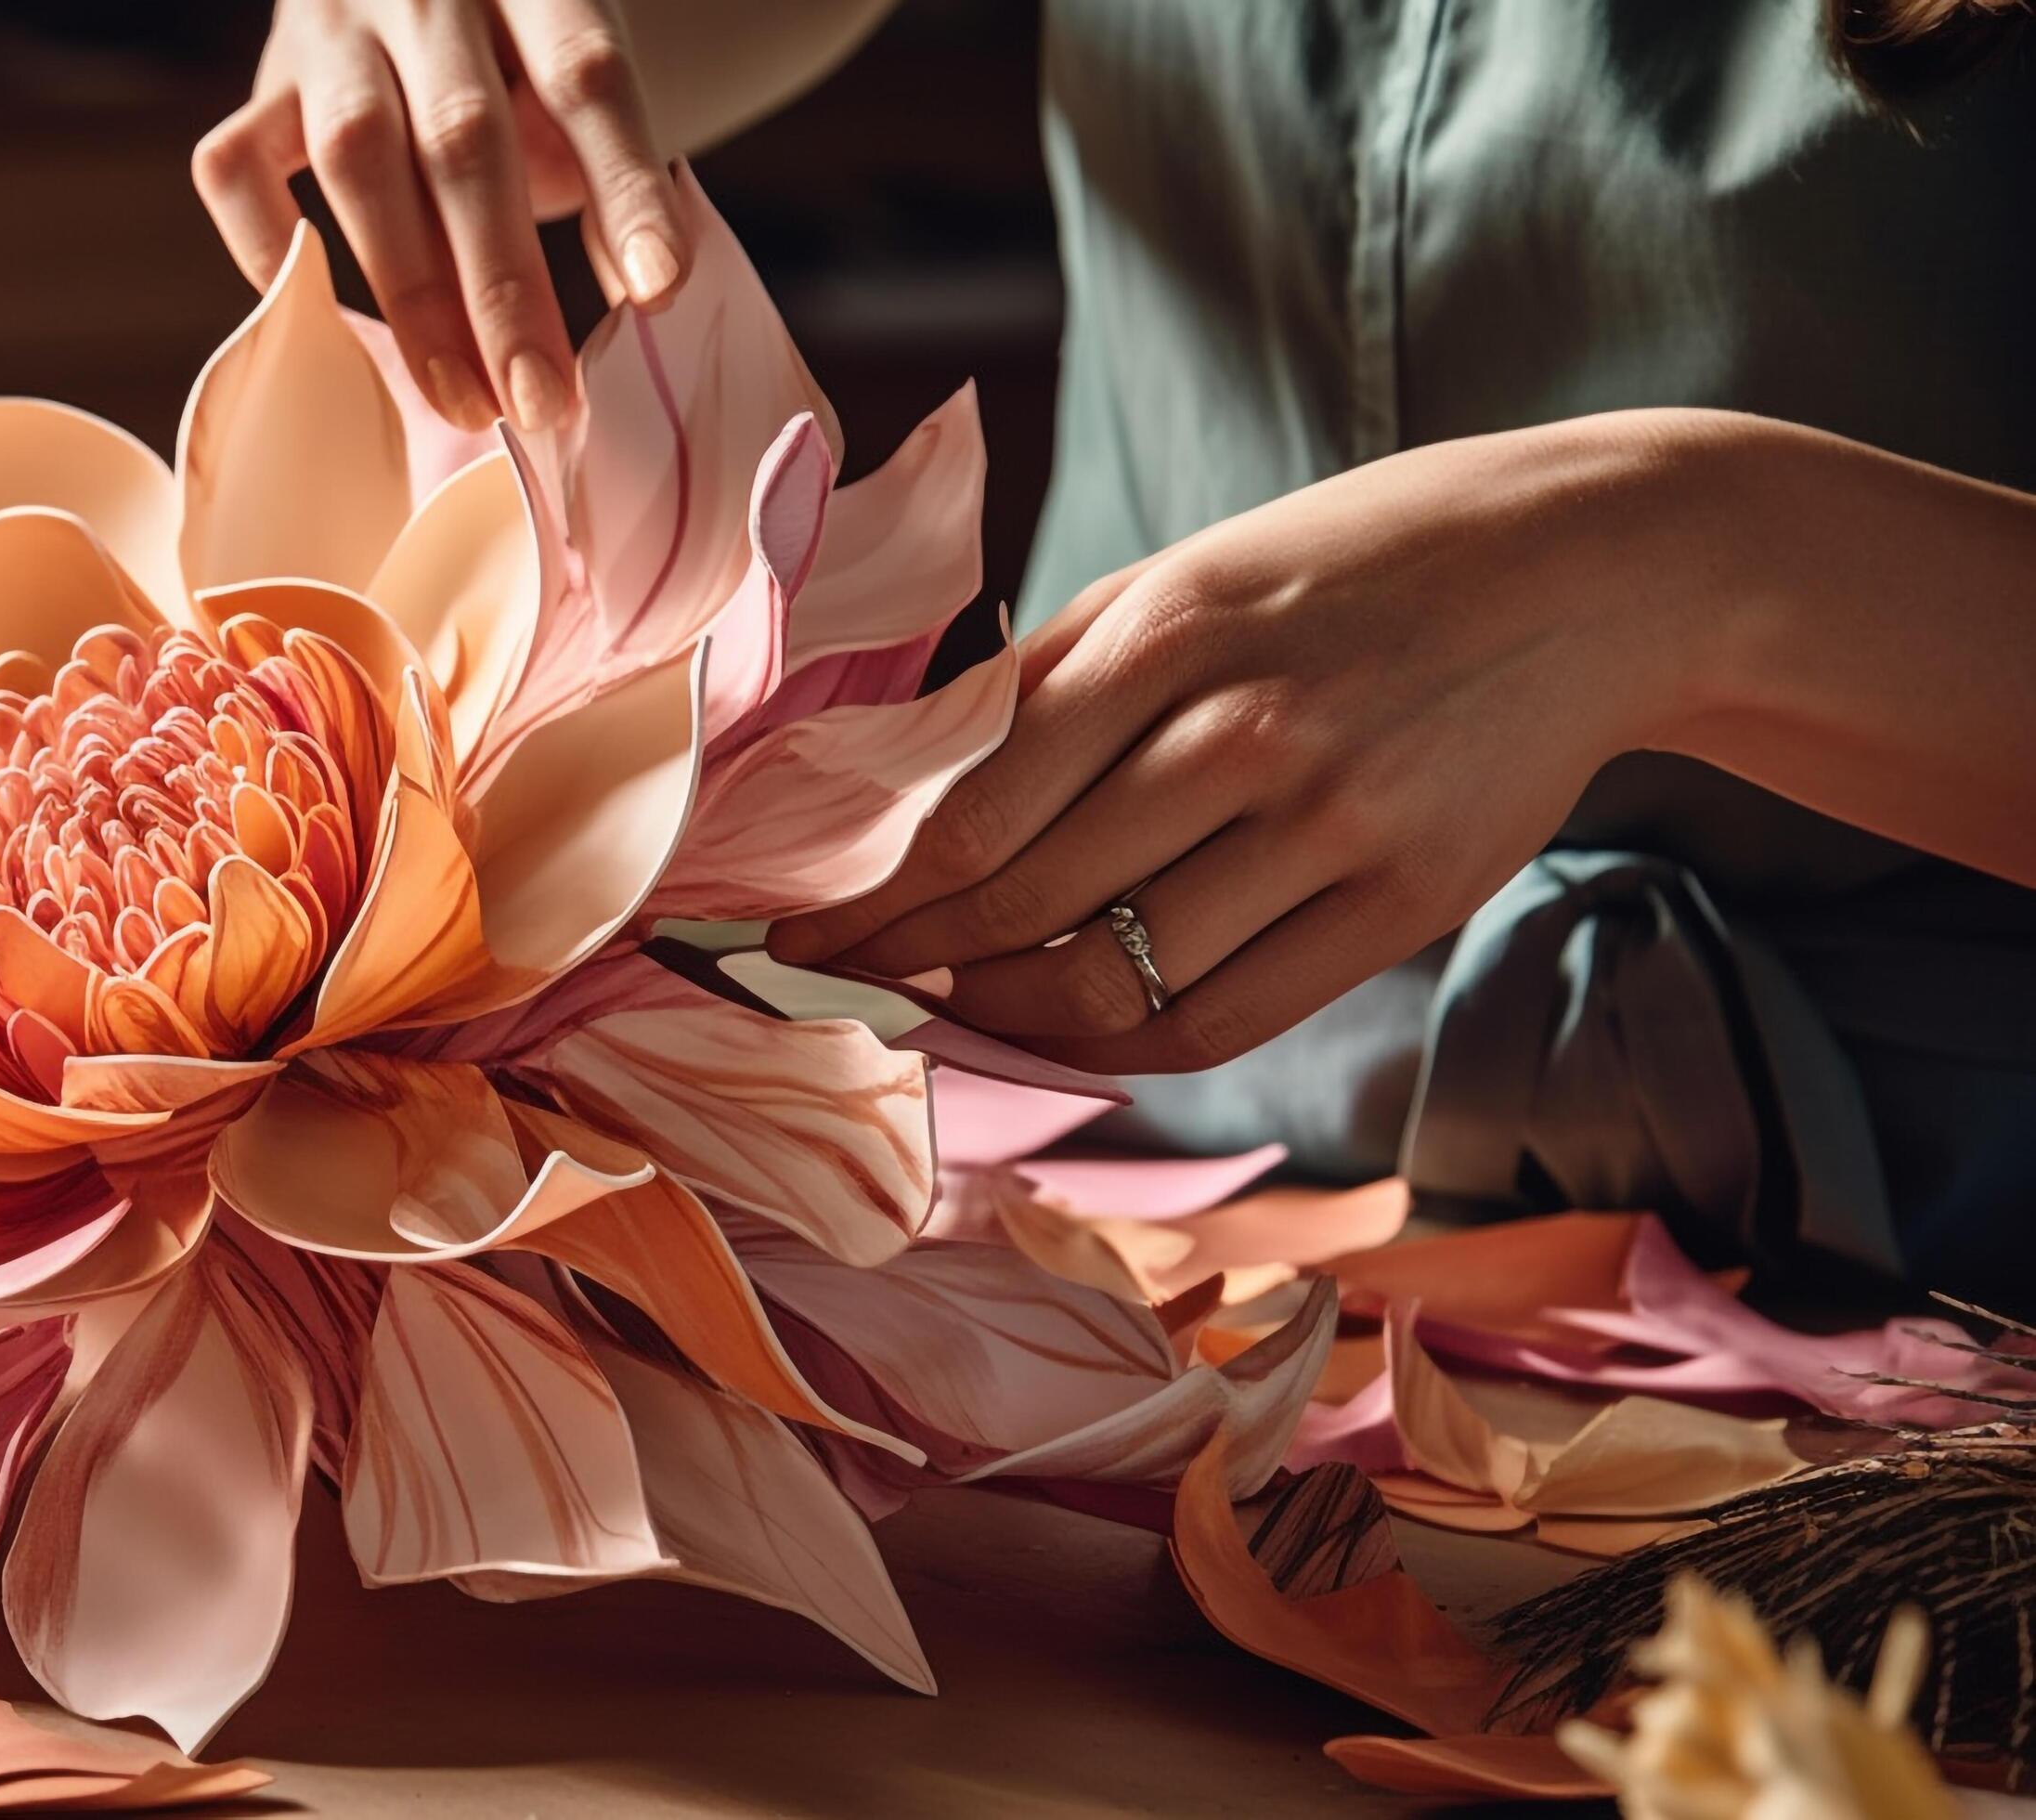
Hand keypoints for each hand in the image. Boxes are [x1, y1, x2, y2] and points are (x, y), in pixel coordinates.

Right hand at [194, 0, 691, 432]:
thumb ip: (605, 165)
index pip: (583, 75)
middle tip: (542, 401)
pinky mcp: (267, 76)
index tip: (659, 291)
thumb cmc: (516, 53)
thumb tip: (642, 294)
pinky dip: (272, 249)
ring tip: (463, 399)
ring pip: (356, 160)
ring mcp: (330, 29)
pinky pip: (235, 166)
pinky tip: (333, 324)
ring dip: (413, 298)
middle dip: (504, 287)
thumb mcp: (576, 80)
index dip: (621, 186)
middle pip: (463, 138)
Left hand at [769, 414, 1755, 1072]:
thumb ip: (1053, 679)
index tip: (788, 927)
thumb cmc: (1351, 568)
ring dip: (995, 1014)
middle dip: (902, 961)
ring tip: (938, 1009)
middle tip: (836, 985)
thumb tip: (897, 799)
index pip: (968, 807)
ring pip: (1106, 978)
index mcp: (1165, 628)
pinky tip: (1063, 1031)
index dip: (864, 892)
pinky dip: (1116, 1046)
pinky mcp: (1404, 903)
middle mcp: (1242, 729)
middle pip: (1019, 903)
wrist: (1596, 567)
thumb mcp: (1193, 575)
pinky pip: (1217, 1020)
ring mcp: (1332, 825)